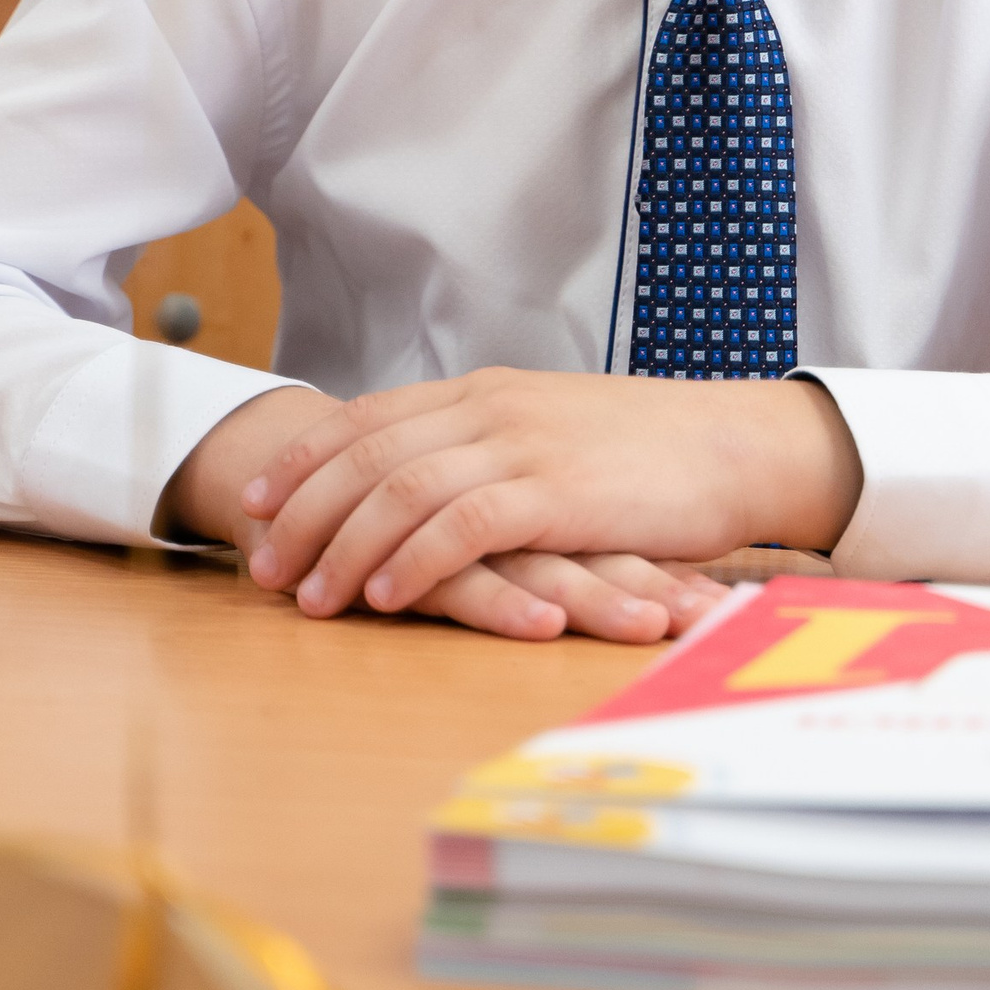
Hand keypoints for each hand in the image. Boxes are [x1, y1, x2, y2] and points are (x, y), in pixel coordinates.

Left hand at [191, 367, 862, 625]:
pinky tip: (385, 596)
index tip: (251, 498)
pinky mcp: (557, 492)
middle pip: (367, 453)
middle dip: (299, 510)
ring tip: (308, 597)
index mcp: (487, 392)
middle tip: (258, 564)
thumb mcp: (557, 429)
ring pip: (401, 488)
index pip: (370, 417)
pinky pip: (464, 524)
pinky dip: (414, 558)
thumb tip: (440, 478)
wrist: (737, 442)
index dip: (303, 458)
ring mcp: (523, 446)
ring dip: (342, 545)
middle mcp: (492, 410)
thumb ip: (495, 446)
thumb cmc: (653, 450)